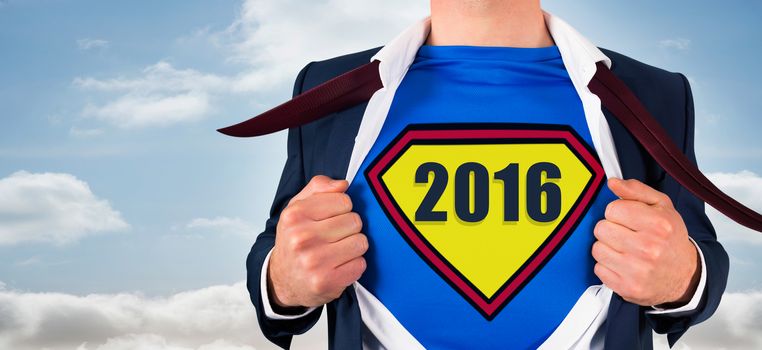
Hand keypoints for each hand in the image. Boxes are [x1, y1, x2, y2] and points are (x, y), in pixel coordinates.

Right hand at [268, 175, 367, 307]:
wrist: (282, 279)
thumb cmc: (295, 240)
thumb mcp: (298, 207)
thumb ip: (319, 187)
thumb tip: (343, 185)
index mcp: (295, 215)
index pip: (344, 201)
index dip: (342, 209)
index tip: (331, 218)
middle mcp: (301, 238)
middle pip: (355, 221)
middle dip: (349, 228)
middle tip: (334, 237)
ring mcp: (314, 262)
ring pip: (361, 242)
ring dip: (353, 247)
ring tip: (337, 251)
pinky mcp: (327, 282)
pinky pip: (360, 264)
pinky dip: (354, 265)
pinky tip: (338, 266)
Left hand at [592, 178, 700, 306]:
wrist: (685, 276)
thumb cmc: (670, 239)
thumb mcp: (661, 207)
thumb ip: (636, 190)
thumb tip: (612, 182)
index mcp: (658, 224)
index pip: (612, 209)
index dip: (618, 212)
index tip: (628, 219)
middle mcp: (648, 247)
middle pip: (601, 228)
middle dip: (611, 230)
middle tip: (626, 235)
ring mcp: (637, 270)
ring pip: (597, 248)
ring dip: (607, 248)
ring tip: (625, 250)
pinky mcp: (627, 287)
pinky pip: (598, 268)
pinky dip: (608, 266)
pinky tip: (623, 265)